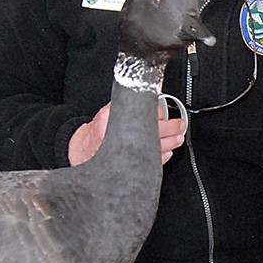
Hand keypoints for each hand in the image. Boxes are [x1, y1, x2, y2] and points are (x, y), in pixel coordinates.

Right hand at [68, 103, 186, 166]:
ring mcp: (122, 152)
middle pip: (153, 131)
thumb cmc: (98, 131)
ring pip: (156, 148)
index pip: (140, 111)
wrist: (83, 150)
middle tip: (180, 125)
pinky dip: (162, 158)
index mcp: (111, 117)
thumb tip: (147, 96)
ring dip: (171, 143)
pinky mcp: (127, 165)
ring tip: (178, 138)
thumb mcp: (108, 112)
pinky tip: (168, 152)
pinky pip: (150, 163)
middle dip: (171, 128)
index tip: (165, 112)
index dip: (158, 112)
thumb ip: (124, 104)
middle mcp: (116, 134)